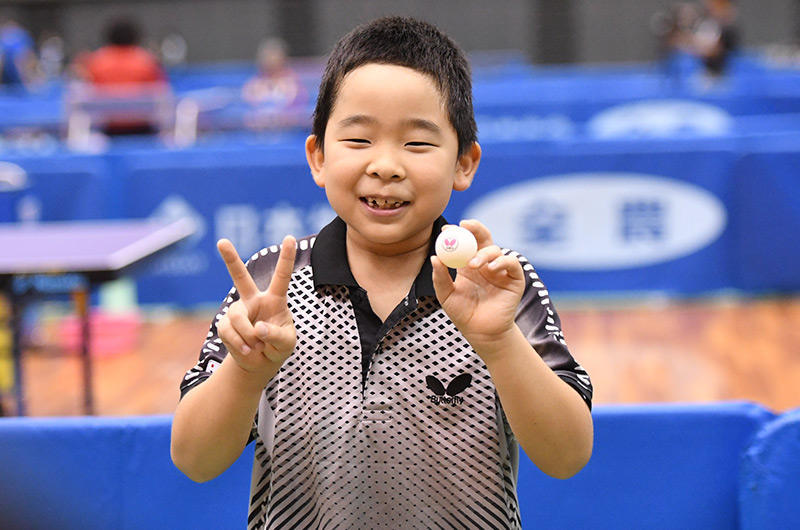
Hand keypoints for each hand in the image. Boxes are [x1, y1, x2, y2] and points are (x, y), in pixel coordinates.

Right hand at [216, 236, 296, 376]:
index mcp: (275, 299)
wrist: (260, 362)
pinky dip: (239, 344)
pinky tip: (247, 350)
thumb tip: (258, 328)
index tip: (290, 237)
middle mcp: (254, 300)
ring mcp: (238, 311)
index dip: (286, 257)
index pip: (281, 276)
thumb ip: (276, 335)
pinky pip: (228, 332)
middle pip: (240, 277)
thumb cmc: (278, 347)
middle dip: (230, 259)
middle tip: (222, 242)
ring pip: (237, 317)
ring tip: (256, 346)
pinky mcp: (225, 324)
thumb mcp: (286, 343)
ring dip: (247, 335)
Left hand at [431, 220, 524, 353]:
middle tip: (465, 225)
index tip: (446, 230)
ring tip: (473, 264)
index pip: (464, 242)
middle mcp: (485, 263)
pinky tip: (491, 268)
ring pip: (496, 250)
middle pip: (483, 238)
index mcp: (468, 264)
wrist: (482, 332)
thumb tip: (434, 257)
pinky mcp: (514, 278)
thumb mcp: (446, 295)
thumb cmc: (463, 314)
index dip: (457, 233)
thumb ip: (440, 277)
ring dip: (483, 253)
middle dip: (475, 228)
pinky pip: (511, 262)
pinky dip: (502, 261)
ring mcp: (500, 270)